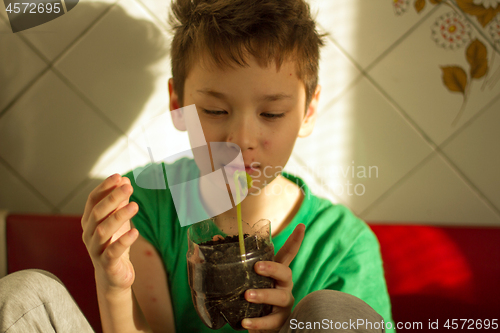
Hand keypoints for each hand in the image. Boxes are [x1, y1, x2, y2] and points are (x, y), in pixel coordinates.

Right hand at [81, 174, 139, 293]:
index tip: (119, 176)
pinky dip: (124, 241)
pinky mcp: (106, 264)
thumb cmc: (114, 243)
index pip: (93, 200)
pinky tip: (135, 231)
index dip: (105, 188)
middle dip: (112, 198)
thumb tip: (125, 180)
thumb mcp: (118, 221)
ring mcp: (95, 250)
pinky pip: (113, 252)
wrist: (113, 276)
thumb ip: (120, 202)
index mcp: (89, 221)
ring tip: (135, 206)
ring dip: (119, 216)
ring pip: (103, 231)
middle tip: (128, 187)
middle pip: (97, 213)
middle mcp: (89, 234)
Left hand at [242, 223, 305, 332]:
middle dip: (273, 268)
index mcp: (277, 273)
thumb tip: (216, 239)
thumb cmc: (253, 297)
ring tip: (247, 296)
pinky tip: (246, 323)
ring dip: (263, 295)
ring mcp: (284, 304)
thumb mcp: (247, 279)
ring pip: (280, 297)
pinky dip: (258, 323)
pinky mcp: (279, 321)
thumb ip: (236, 262)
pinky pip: (271, 321)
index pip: (288, 254)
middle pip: (286, 273)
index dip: (295, 240)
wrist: (260, 326)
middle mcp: (284, 286)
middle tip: (257, 267)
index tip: (301, 225)